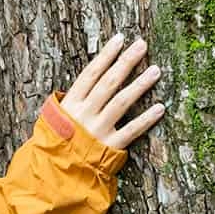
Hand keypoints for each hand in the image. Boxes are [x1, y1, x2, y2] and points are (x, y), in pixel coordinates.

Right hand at [60, 33, 165, 149]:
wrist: (54, 174)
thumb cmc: (56, 144)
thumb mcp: (54, 119)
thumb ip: (71, 101)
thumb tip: (87, 81)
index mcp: (71, 104)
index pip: (90, 73)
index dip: (106, 55)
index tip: (120, 39)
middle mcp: (84, 114)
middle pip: (109, 83)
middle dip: (126, 62)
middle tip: (142, 46)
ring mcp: (98, 130)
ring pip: (121, 102)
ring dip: (140, 85)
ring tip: (156, 70)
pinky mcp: (109, 147)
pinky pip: (131, 131)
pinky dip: (146, 119)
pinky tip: (160, 107)